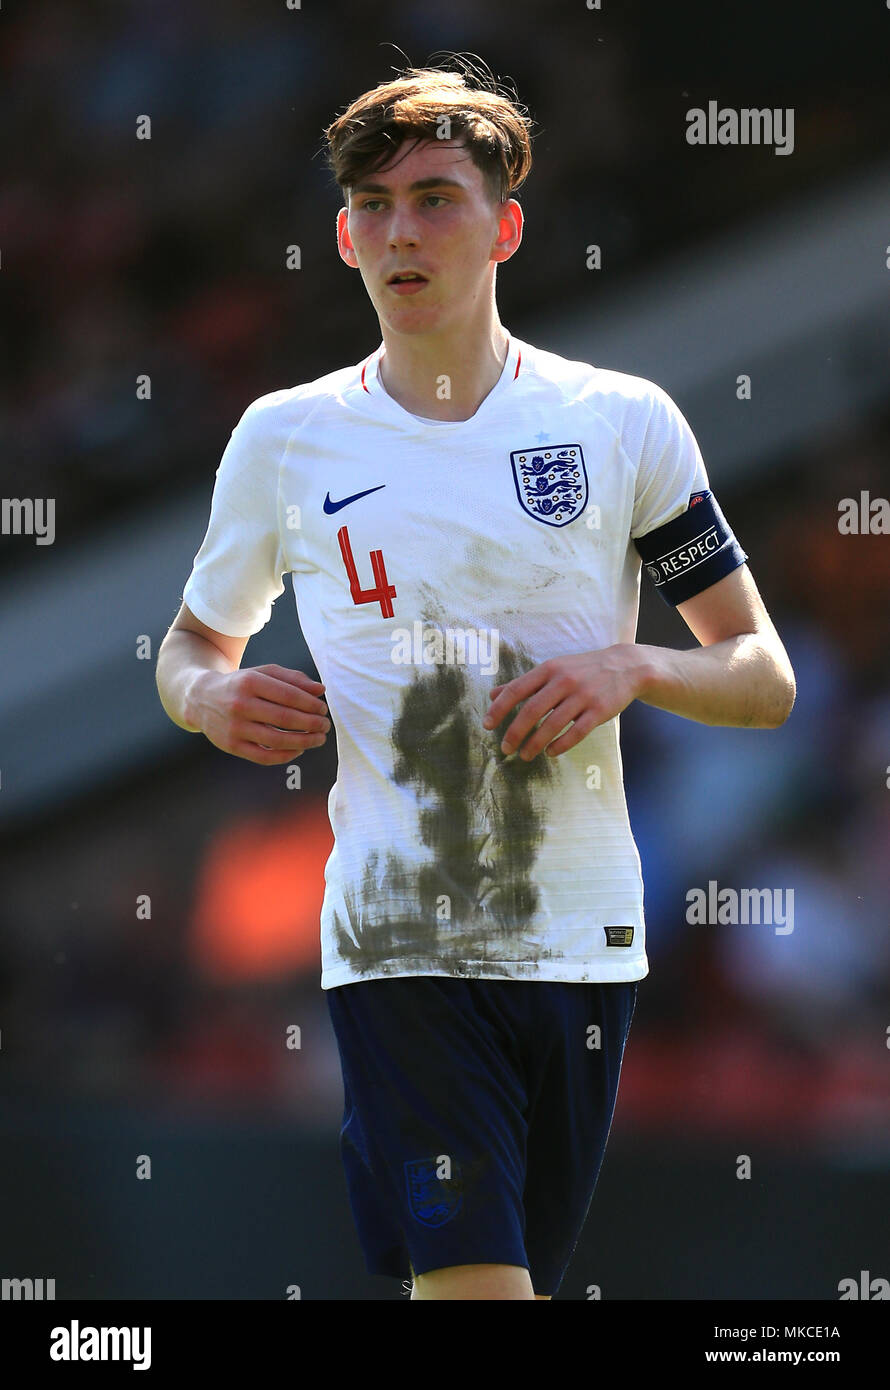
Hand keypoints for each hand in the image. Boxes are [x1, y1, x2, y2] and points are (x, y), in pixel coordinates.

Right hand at [188, 664, 330, 764]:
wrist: (201, 698)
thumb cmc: (241, 685)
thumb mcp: (263, 673)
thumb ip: (293, 679)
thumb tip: (321, 690)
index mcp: (249, 682)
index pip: (288, 695)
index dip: (310, 704)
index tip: (323, 709)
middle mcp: (240, 705)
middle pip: (284, 718)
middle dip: (311, 724)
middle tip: (325, 725)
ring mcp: (234, 727)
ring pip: (276, 740)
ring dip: (304, 741)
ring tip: (319, 739)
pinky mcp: (231, 746)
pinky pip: (264, 757)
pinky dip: (286, 755)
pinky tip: (299, 749)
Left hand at [481, 646, 648, 759]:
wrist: (626, 666)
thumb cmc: (582, 669)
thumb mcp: (553, 669)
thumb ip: (524, 683)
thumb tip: (493, 694)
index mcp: (549, 669)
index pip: (517, 690)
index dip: (499, 709)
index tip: (486, 725)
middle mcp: (564, 681)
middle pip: (532, 710)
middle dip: (515, 732)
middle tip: (505, 748)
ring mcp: (583, 696)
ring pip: (553, 725)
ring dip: (535, 743)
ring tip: (525, 755)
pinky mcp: (599, 711)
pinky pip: (576, 732)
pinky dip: (561, 745)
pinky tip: (550, 752)